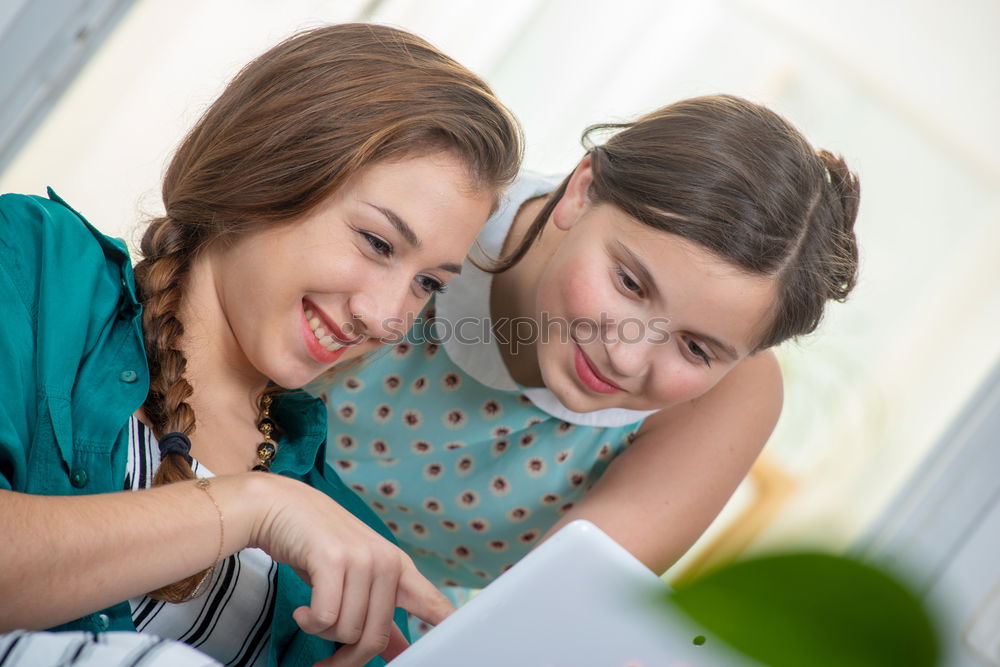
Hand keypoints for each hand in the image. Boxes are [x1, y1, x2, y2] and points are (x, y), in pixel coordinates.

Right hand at [248, 475, 454, 665]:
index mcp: (398, 567)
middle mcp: (386, 562)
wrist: (280, 506)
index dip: (447, 628)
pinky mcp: (333, 559)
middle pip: (375, 637)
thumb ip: (378, 613)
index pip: (433, 604)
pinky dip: (309, 622)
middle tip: (326, 662)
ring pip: (347, 631)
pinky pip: (325, 618)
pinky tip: (302, 609)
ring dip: (322, 634)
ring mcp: (362, 558)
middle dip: (347, 658)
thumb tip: (396, 652)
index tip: (458, 649)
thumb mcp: (355, 576)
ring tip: (312, 614)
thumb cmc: (316, 544)